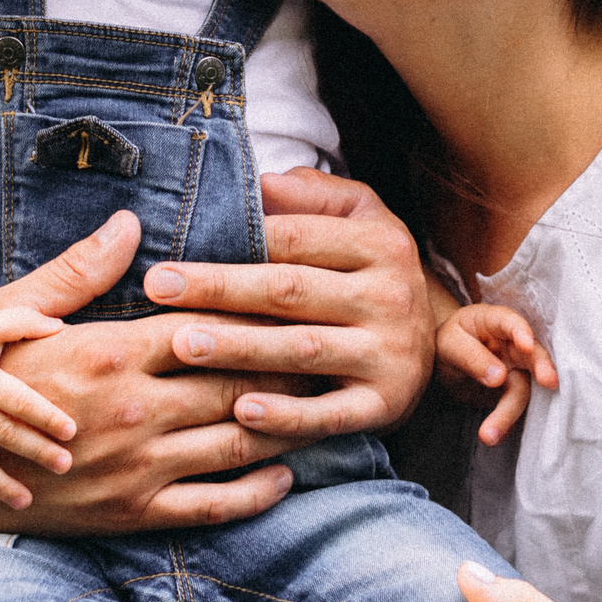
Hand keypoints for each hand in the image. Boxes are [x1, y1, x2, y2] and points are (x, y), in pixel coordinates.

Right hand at [0, 210, 297, 532]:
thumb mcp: (20, 312)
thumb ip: (81, 271)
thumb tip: (129, 223)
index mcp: (110, 352)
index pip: (208, 325)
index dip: (256, 313)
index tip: (295, 300)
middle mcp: (132, 410)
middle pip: (236, 382)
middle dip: (288, 367)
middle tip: (329, 349)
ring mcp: (137, 467)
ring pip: (236, 443)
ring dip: (285, 425)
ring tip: (322, 405)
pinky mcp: (134, 513)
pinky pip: (214, 505)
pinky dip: (258, 492)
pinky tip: (285, 473)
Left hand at [134, 168, 433, 438]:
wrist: (443, 345)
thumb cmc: (374, 272)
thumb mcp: (363, 217)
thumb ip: (313, 195)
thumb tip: (259, 186)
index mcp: (381, 243)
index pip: (297, 239)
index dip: (234, 240)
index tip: (170, 249)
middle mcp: (390, 296)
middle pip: (290, 290)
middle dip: (220, 288)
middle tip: (158, 288)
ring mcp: (389, 354)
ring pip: (302, 350)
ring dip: (239, 348)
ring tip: (182, 344)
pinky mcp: (384, 404)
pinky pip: (329, 413)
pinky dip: (286, 415)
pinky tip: (240, 410)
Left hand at [437, 304, 558, 446]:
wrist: (446, 363)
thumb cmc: (449, 343)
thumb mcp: (449, 344)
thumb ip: (471, 356)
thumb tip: (499, 377)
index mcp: (494, 322)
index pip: (510, 322)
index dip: (521, 331)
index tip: (528, 345)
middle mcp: (513, 345)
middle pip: (532, 356)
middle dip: (542, 369)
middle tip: (550, 383)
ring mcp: (517, 370)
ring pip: (523, 390)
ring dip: (508, 413)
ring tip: (488, 436)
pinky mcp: (514, 393)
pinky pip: (516, 410)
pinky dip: (506, 425)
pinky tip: (493, 437)